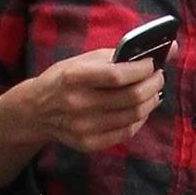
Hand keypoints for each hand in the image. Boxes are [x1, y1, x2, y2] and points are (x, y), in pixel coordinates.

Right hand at [18, 47, 166, 155]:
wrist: (36, 111)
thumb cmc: (64, 79)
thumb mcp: (81, 61)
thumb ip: (115, 56)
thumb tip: (156, 51)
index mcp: (74, 77)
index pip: (117, 75)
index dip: (142, 69)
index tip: (153, 63)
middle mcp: (78, 104)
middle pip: (131, 97)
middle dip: (153, 84)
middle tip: (159, 76)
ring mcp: (84, 127)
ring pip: (134, 115)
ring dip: (150, 101)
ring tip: (153, 91)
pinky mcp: (89, 143)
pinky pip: (126, 132)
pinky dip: (140, 118)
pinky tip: (141, 108)